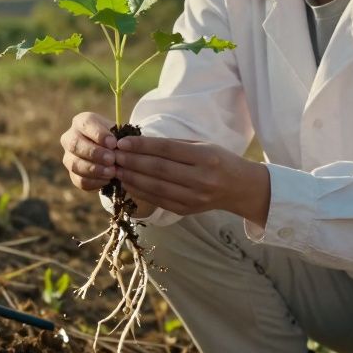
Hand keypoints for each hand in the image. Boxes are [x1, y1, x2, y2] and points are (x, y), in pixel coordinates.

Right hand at [59, 112, 116, 190]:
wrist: (113, 154)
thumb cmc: (116, 139)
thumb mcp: (119, 133)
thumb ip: (119, 137)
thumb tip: (117, 146)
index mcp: (82, 122)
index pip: (86, 124)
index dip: (99, 134)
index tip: (113, 143)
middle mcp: (70, 138)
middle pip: (75, 144)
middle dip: (94, 153)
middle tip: (111, 159)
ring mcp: (69, 157)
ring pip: (75, 164)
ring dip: (94, 169)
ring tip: (111, 172)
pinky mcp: (72, 174)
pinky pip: (79, 180)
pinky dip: (94, 182)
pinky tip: (107, 181)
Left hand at [113, 136, 269, 225]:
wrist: (240, 188)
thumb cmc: (219, 160)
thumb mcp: (203, 146)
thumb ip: (174, 145)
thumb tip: (138, 143)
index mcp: (206, 157)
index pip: (167, 150)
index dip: (142, 146)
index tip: (122, 142)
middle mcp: (201, 179)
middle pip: (158, 169)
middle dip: (131, 162)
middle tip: (112, 155)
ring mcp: (194, 197)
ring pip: (156, 187)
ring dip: (131, 178)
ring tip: (115, 169)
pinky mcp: (187, 210)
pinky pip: (158, 200)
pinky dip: (140, 191)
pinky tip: (127, 183)